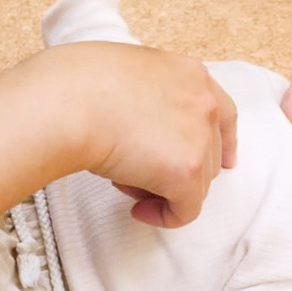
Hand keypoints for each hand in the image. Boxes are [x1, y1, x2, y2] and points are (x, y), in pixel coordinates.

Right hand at [51, 41, 236, 227]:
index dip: (222, 141)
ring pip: (197, 183)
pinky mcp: (187, 172)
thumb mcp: (126, 74)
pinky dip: (164, 216)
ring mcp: (200, 138)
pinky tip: (139, 211)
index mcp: (190, 74)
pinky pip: (186, 210)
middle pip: (209, 153)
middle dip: (178, 168)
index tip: (223, 160)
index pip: (223, 113)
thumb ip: (149, 96)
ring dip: (165, 188)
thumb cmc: (78, 85)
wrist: (68, 101)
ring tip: (123, 180)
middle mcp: (204, 103)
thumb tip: (145, 126)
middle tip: (136, 172)